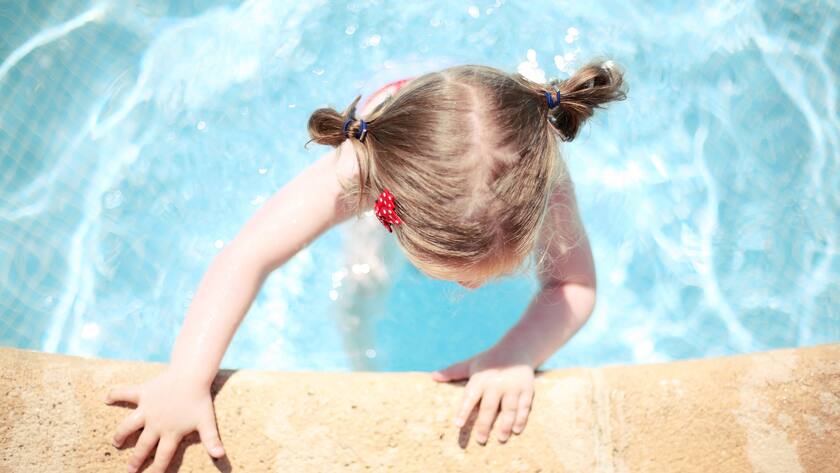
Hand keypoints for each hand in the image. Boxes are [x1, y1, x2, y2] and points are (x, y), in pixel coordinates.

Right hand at [105, 368, 224, 472]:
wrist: (192, 375)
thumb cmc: (199, 399)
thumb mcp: (207, 421)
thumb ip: (211, 440)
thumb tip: (221, 456)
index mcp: (171, 432)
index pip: (163, 456)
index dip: (157, 469)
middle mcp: (155, 423)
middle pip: (143, 446)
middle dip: (135, 460)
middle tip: (129, 470)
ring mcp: (147, 409)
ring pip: (128, 425)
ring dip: (121, 434)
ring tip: (116, 442)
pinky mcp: (142, 393)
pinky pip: (125, 393)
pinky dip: (115, 394)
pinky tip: (106, 398)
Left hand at [432, 348, 534, 443]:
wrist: (516, 349)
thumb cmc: (489, 361)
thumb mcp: (471, 364)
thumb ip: (453, 372)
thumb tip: (433, 376)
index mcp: (481, 378)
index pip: (470, 396)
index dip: (464, 411)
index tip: (458, 425)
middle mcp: (496, 382)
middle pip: (489, 406)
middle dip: (485, 424)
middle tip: (481, 440)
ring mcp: (513, 386)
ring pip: (509, 408)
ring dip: (505, 424)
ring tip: (501, 439)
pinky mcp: (527, 388)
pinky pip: (524, 406)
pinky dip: (521, 418)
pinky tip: (516, 431)